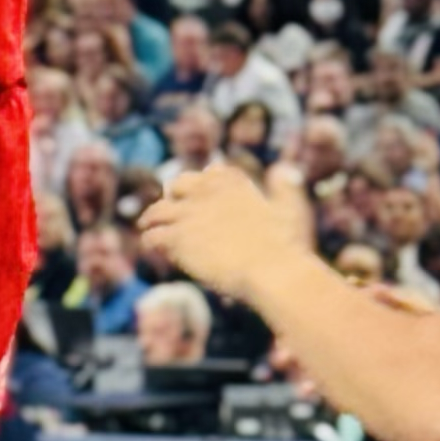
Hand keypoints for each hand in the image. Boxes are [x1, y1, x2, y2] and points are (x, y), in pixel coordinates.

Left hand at [140, 160, 314, 300]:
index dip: (202, 184)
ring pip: (157, 211)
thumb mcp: (292, 208)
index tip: (199, 193)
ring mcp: (188, 214)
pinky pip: (152, 237)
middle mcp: (206, 191)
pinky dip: (150, 242)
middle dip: (174, 196)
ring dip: (152, 219)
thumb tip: (283, 168)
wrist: (272, 272)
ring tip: (147, 226)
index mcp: (233, 182)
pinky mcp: (176, 238)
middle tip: (170, 209)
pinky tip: (152, 248)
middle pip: (178, 185)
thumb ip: (285, 187)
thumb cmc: (286, 246)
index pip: (210, 173)